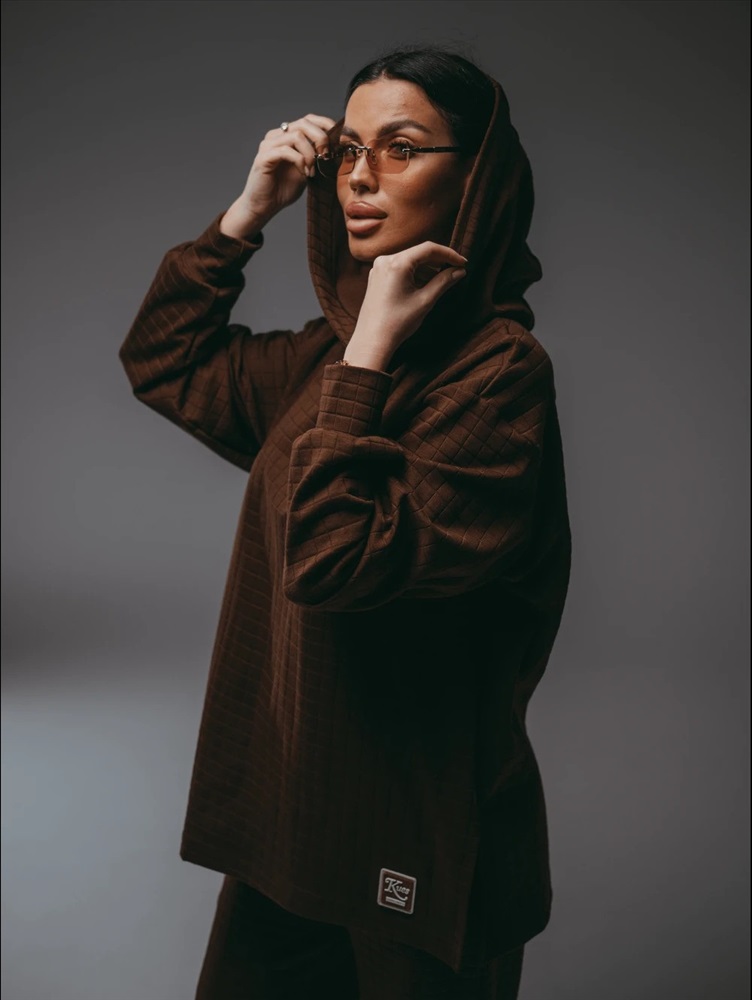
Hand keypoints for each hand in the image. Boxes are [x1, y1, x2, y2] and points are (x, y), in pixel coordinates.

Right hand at [221, 113, 336, 238]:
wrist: (264, 206)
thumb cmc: (283, 189)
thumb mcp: (306, 170)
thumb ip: (315, 156)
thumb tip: (335, 148)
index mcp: (287, 136)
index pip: (308, 120)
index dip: (325, 125)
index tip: (337, 141)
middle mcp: (276, 136)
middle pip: (303, 123)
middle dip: (320, 138)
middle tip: (325, 156)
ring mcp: (268, 145)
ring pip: (296, 136)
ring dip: (310, 154)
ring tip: (311, 171)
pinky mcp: (264, 157)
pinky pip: (286, 151)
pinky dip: (299, 161)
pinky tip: (303, 173)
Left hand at [344, 242, 467, 368]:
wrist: (372, 340)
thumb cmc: (397, 323)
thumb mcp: (425, 301)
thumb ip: (444, 282)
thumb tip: (460, 271)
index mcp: (397, 263)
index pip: (429, 249)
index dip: (449, 254)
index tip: (463, 263)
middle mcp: (385, 260)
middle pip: (418, 253)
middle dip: (438, 261)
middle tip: (456, 270)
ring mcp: (378, 268)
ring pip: (410, 260)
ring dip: (427, 268)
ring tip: (443, 279)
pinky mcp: (376, 276)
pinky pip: (400, 268)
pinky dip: (414, 273)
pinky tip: (426, 283)